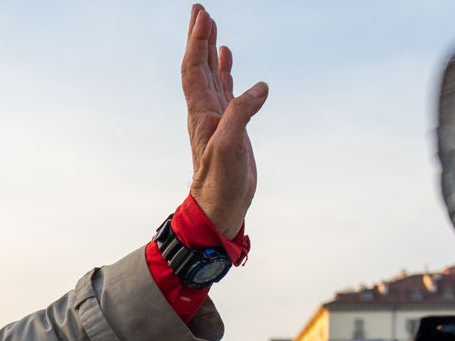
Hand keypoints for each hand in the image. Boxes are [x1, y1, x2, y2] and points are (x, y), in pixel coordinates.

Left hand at [182, 4, 267, 237]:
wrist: (219, 208)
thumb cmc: (221, 183)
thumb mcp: (230, 148)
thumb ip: (241, 115)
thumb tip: (259, 87)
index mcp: (202, 113)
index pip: (195, 69)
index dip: (197, 42)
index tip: (202, 15)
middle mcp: (206, 111)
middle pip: (198, 66)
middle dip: (199, 37)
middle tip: (199, 9)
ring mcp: (218, 117)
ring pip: (211, 75)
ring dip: (210, 49)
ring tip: (211, 25)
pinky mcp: (230, 126)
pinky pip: (226, 90)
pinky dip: (225, 70)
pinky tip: (228, 58)